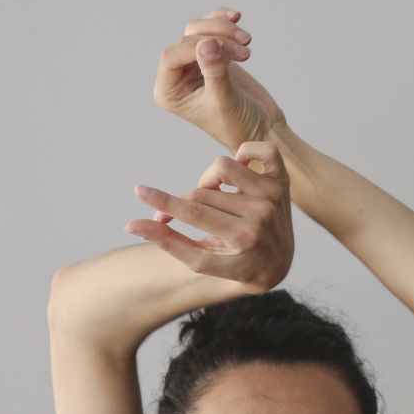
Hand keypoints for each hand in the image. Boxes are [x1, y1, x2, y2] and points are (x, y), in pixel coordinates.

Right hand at [125, 142, 293, 288]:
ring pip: (224, 167)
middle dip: (184, 202)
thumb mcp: (200, 261)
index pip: (195, 211)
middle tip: (180, 215)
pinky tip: (237, 172)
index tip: (139, 191)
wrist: (277, 263)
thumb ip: (167, 242)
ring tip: (211, 197)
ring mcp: (275, 194)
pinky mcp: (283, 179)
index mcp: (244, 237)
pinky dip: (245, 153)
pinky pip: (263, 150)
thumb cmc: (233, 263)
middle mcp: (263, 213)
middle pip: (203, 191)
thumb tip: (130, 224)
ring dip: (209, 180)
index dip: (164, 201)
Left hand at [153, 7, 286, 150]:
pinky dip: (223, 22)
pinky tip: (237, 18)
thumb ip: (214, 72)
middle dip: (218, 40)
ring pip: (199, 30)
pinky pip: (211, 29)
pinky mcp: (212, 55)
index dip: (197, 47)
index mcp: (169, 91)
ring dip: (223, 30)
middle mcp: (177, 75)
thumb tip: (206, 43)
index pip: (172, 56)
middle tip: (246, 53)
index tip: (227, 53)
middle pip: (187, 40)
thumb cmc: (239, 124)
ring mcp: (194, 63)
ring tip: (247, 41)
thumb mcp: (225, 101)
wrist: (262, 128)